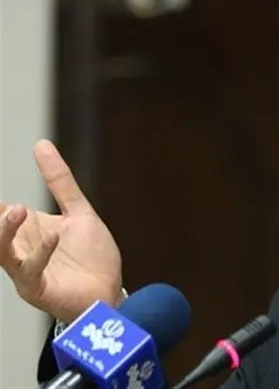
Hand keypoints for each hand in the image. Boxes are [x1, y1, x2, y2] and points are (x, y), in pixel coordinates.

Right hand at [0, 139, 121, 322]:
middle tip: (1, 204)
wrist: (110, 291)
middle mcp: (21, 248)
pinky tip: (53, 236)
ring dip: (5, 231)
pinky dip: (40, 253)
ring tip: (17, 209)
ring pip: (2, 251)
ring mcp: (26, 269)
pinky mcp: (38, 287)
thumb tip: (41, 145)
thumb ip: (60, 182)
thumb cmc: (91, 257)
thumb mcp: (78, 212)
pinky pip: (31, 270)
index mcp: (28, 229)